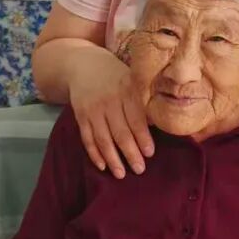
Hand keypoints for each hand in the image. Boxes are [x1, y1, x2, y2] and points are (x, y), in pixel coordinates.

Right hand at [68, 51, 153, 177]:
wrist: (82, 64)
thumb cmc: (116, 75)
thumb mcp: (132, 79)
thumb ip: (142, 99)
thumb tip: (159, 123)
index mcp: (127, 90)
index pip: (136, 118)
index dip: (143, 137)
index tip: (150, 153)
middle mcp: (109, 100)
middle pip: (120, 131)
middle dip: (130, 152)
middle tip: (140, 169)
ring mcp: (93, 109)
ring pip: (103, 138)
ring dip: (113, 158)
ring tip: (121, 174)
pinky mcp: (80, 116)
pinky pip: (87, 138)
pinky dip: (94, 154)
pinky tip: (103, 166)